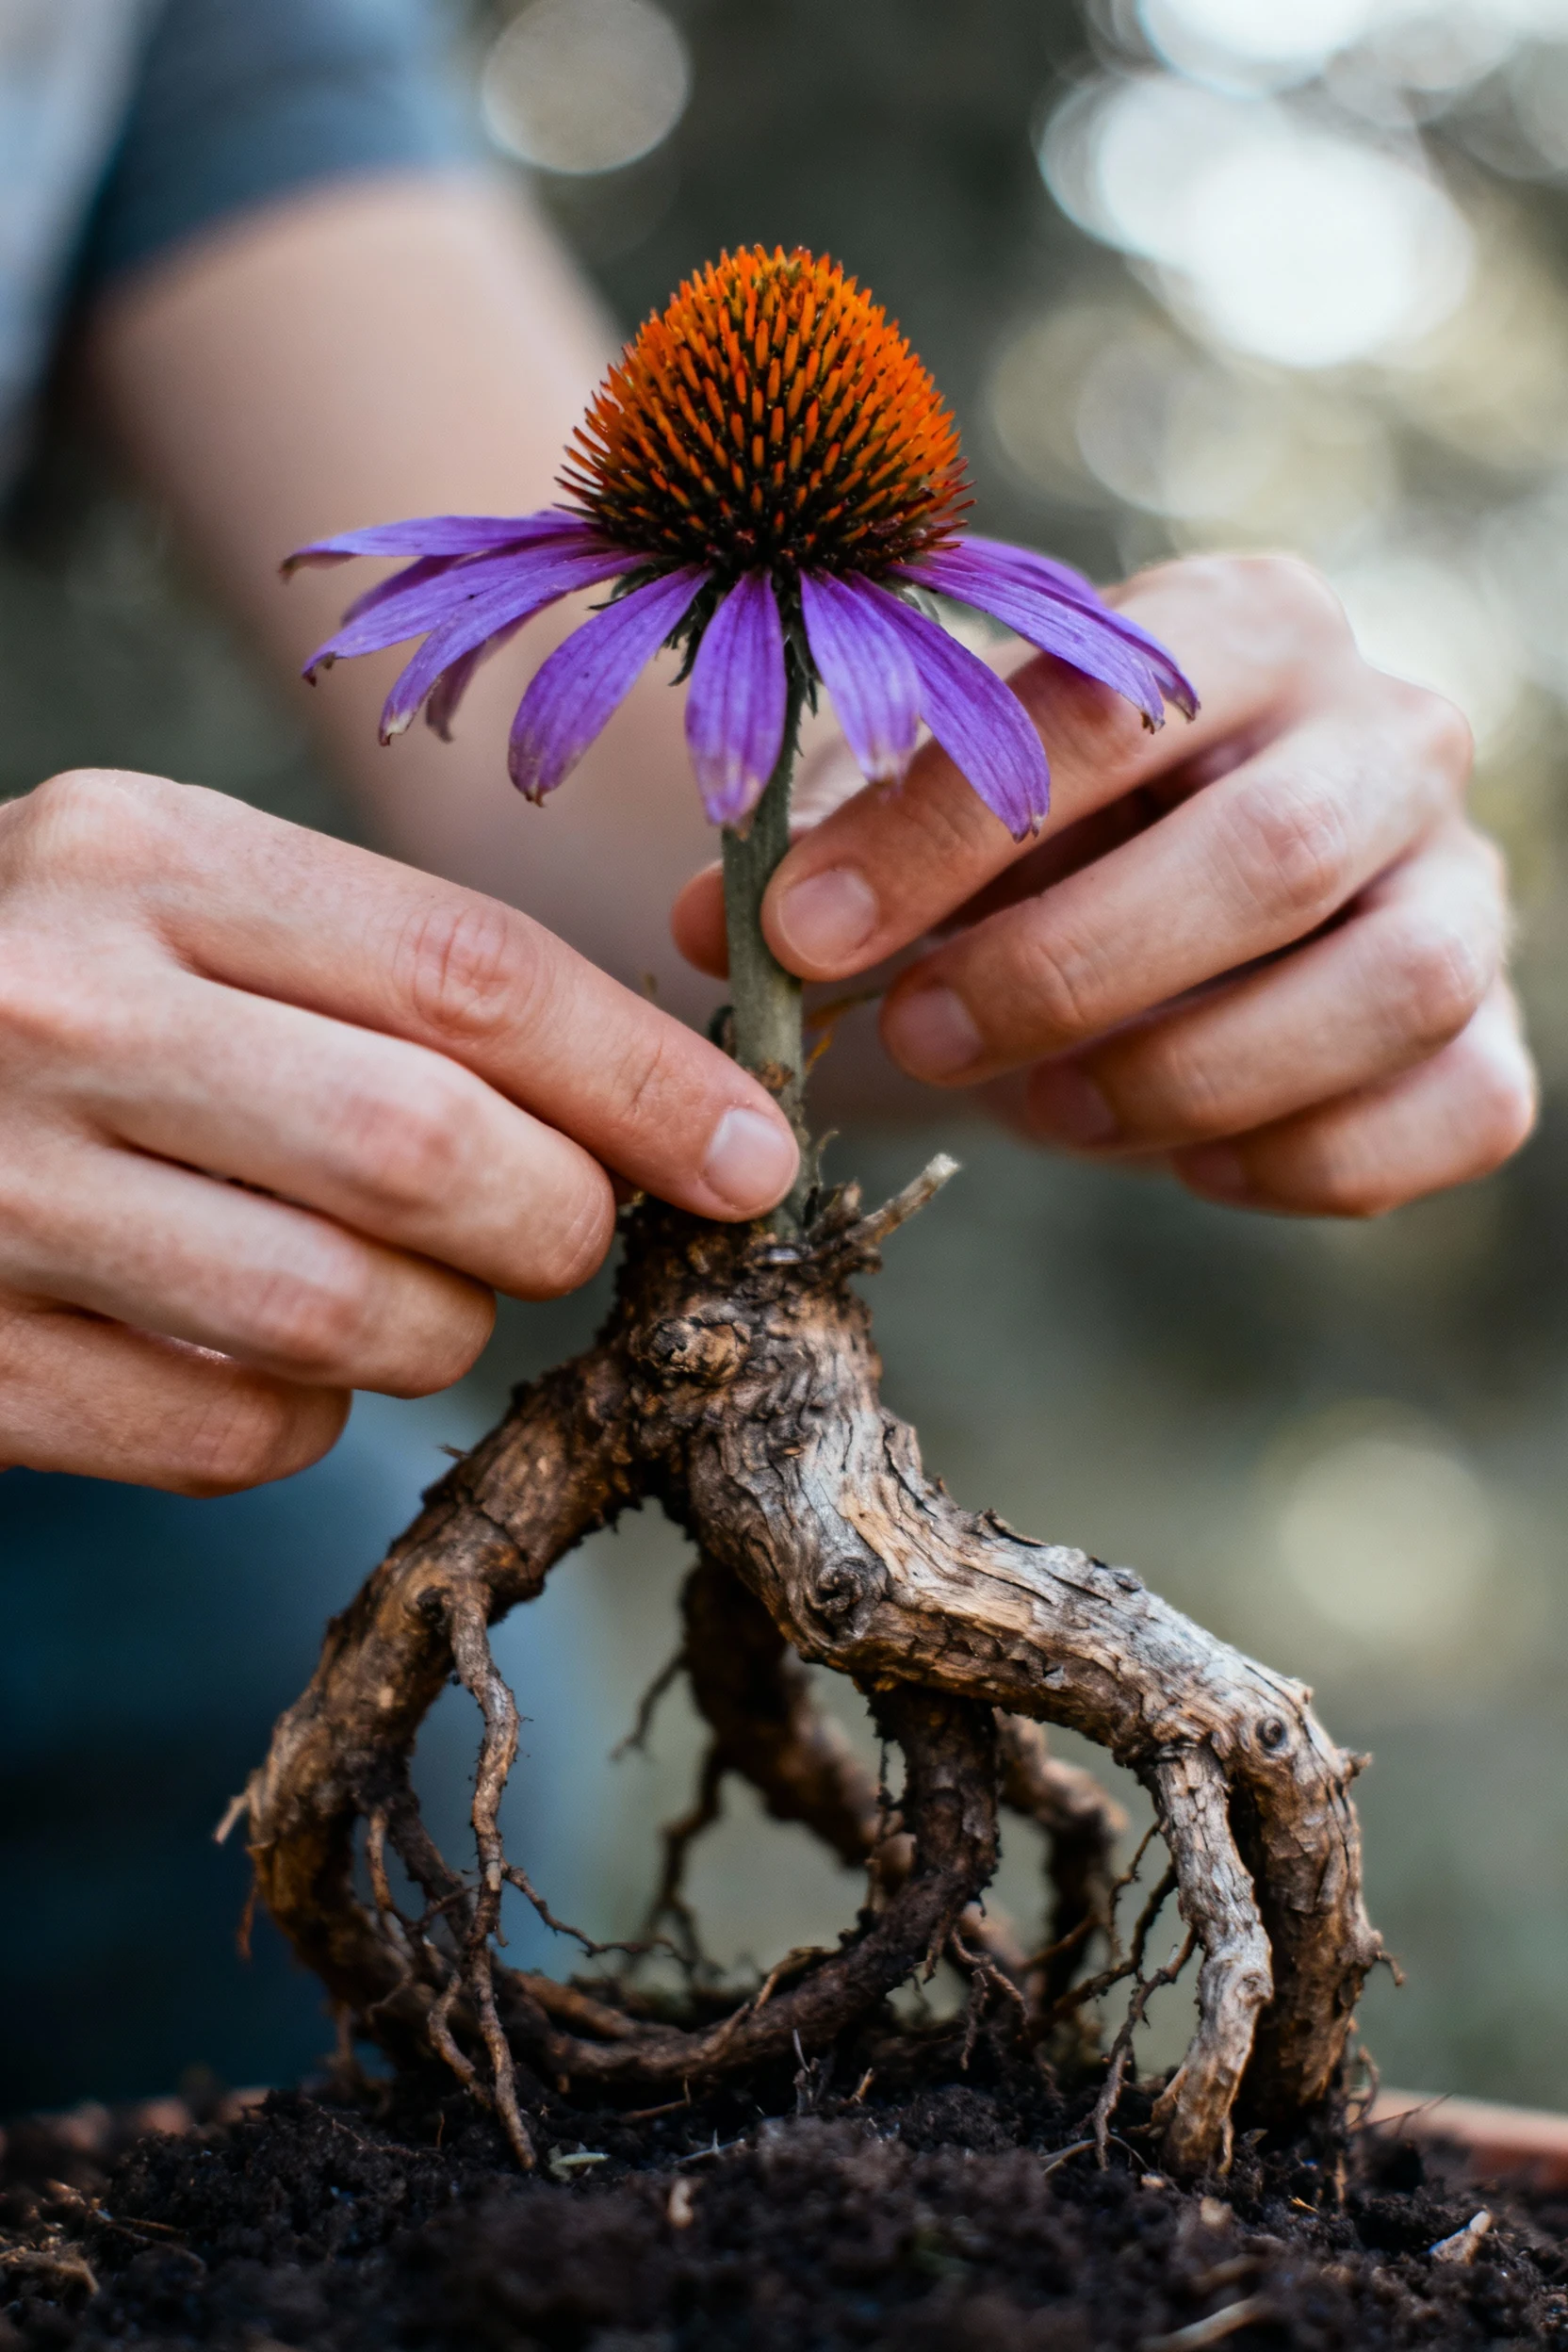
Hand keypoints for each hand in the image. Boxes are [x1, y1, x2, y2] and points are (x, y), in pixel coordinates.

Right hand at [0, 772, 797, 1492]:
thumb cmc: (34, 985)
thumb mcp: (180, 898)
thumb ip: (388, 972)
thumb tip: (665, 1108)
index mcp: (140, 855)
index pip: (468, 973)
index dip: (649, 1080)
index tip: (756, 1155)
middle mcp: (60, 1009)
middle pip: (436, 1151)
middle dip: (564, 1223)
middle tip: (566, 1232)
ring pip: (359, 1318)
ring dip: (443, 1328)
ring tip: (402, 1284)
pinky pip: (248, 1437)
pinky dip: (309, 1413)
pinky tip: (260, 1345)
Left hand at [675, 554, 1534, 1215]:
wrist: (1163, 914)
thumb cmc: (1031, 846)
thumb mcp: (925, 817)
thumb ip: (830, 848)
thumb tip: (713, 928)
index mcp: (1250, 627)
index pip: (1111, 708)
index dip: (943, 832)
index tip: (795, 936)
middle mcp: (1391, 734)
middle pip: (1266, 856)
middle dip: (1058, 971)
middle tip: (909, 1038)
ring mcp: (1465, 886)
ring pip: (1383, 991)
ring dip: (1177, 1075)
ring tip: (1038, 1105)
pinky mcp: (1490, 1033)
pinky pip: (1453, 1110)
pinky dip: (1299, 1161)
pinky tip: (1176, 1158)